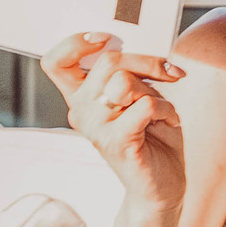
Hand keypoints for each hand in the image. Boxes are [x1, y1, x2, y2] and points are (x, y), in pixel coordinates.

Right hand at [40, 32, 183, 201]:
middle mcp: (81, 112)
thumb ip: (129, 75)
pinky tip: (171, 121)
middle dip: (146, 61)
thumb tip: (139, 50)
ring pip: (125, 81)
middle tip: (168, 72)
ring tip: (164, 108)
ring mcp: (95, 128)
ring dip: (156, 90)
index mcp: (81, 98)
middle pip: (107, 62)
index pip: (55, 62)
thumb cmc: (152, 138)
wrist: (162, 187)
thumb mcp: (138, 97)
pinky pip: (145, 105)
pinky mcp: (116, 142)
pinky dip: (167, 109)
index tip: (105, 40)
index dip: (74, 43)